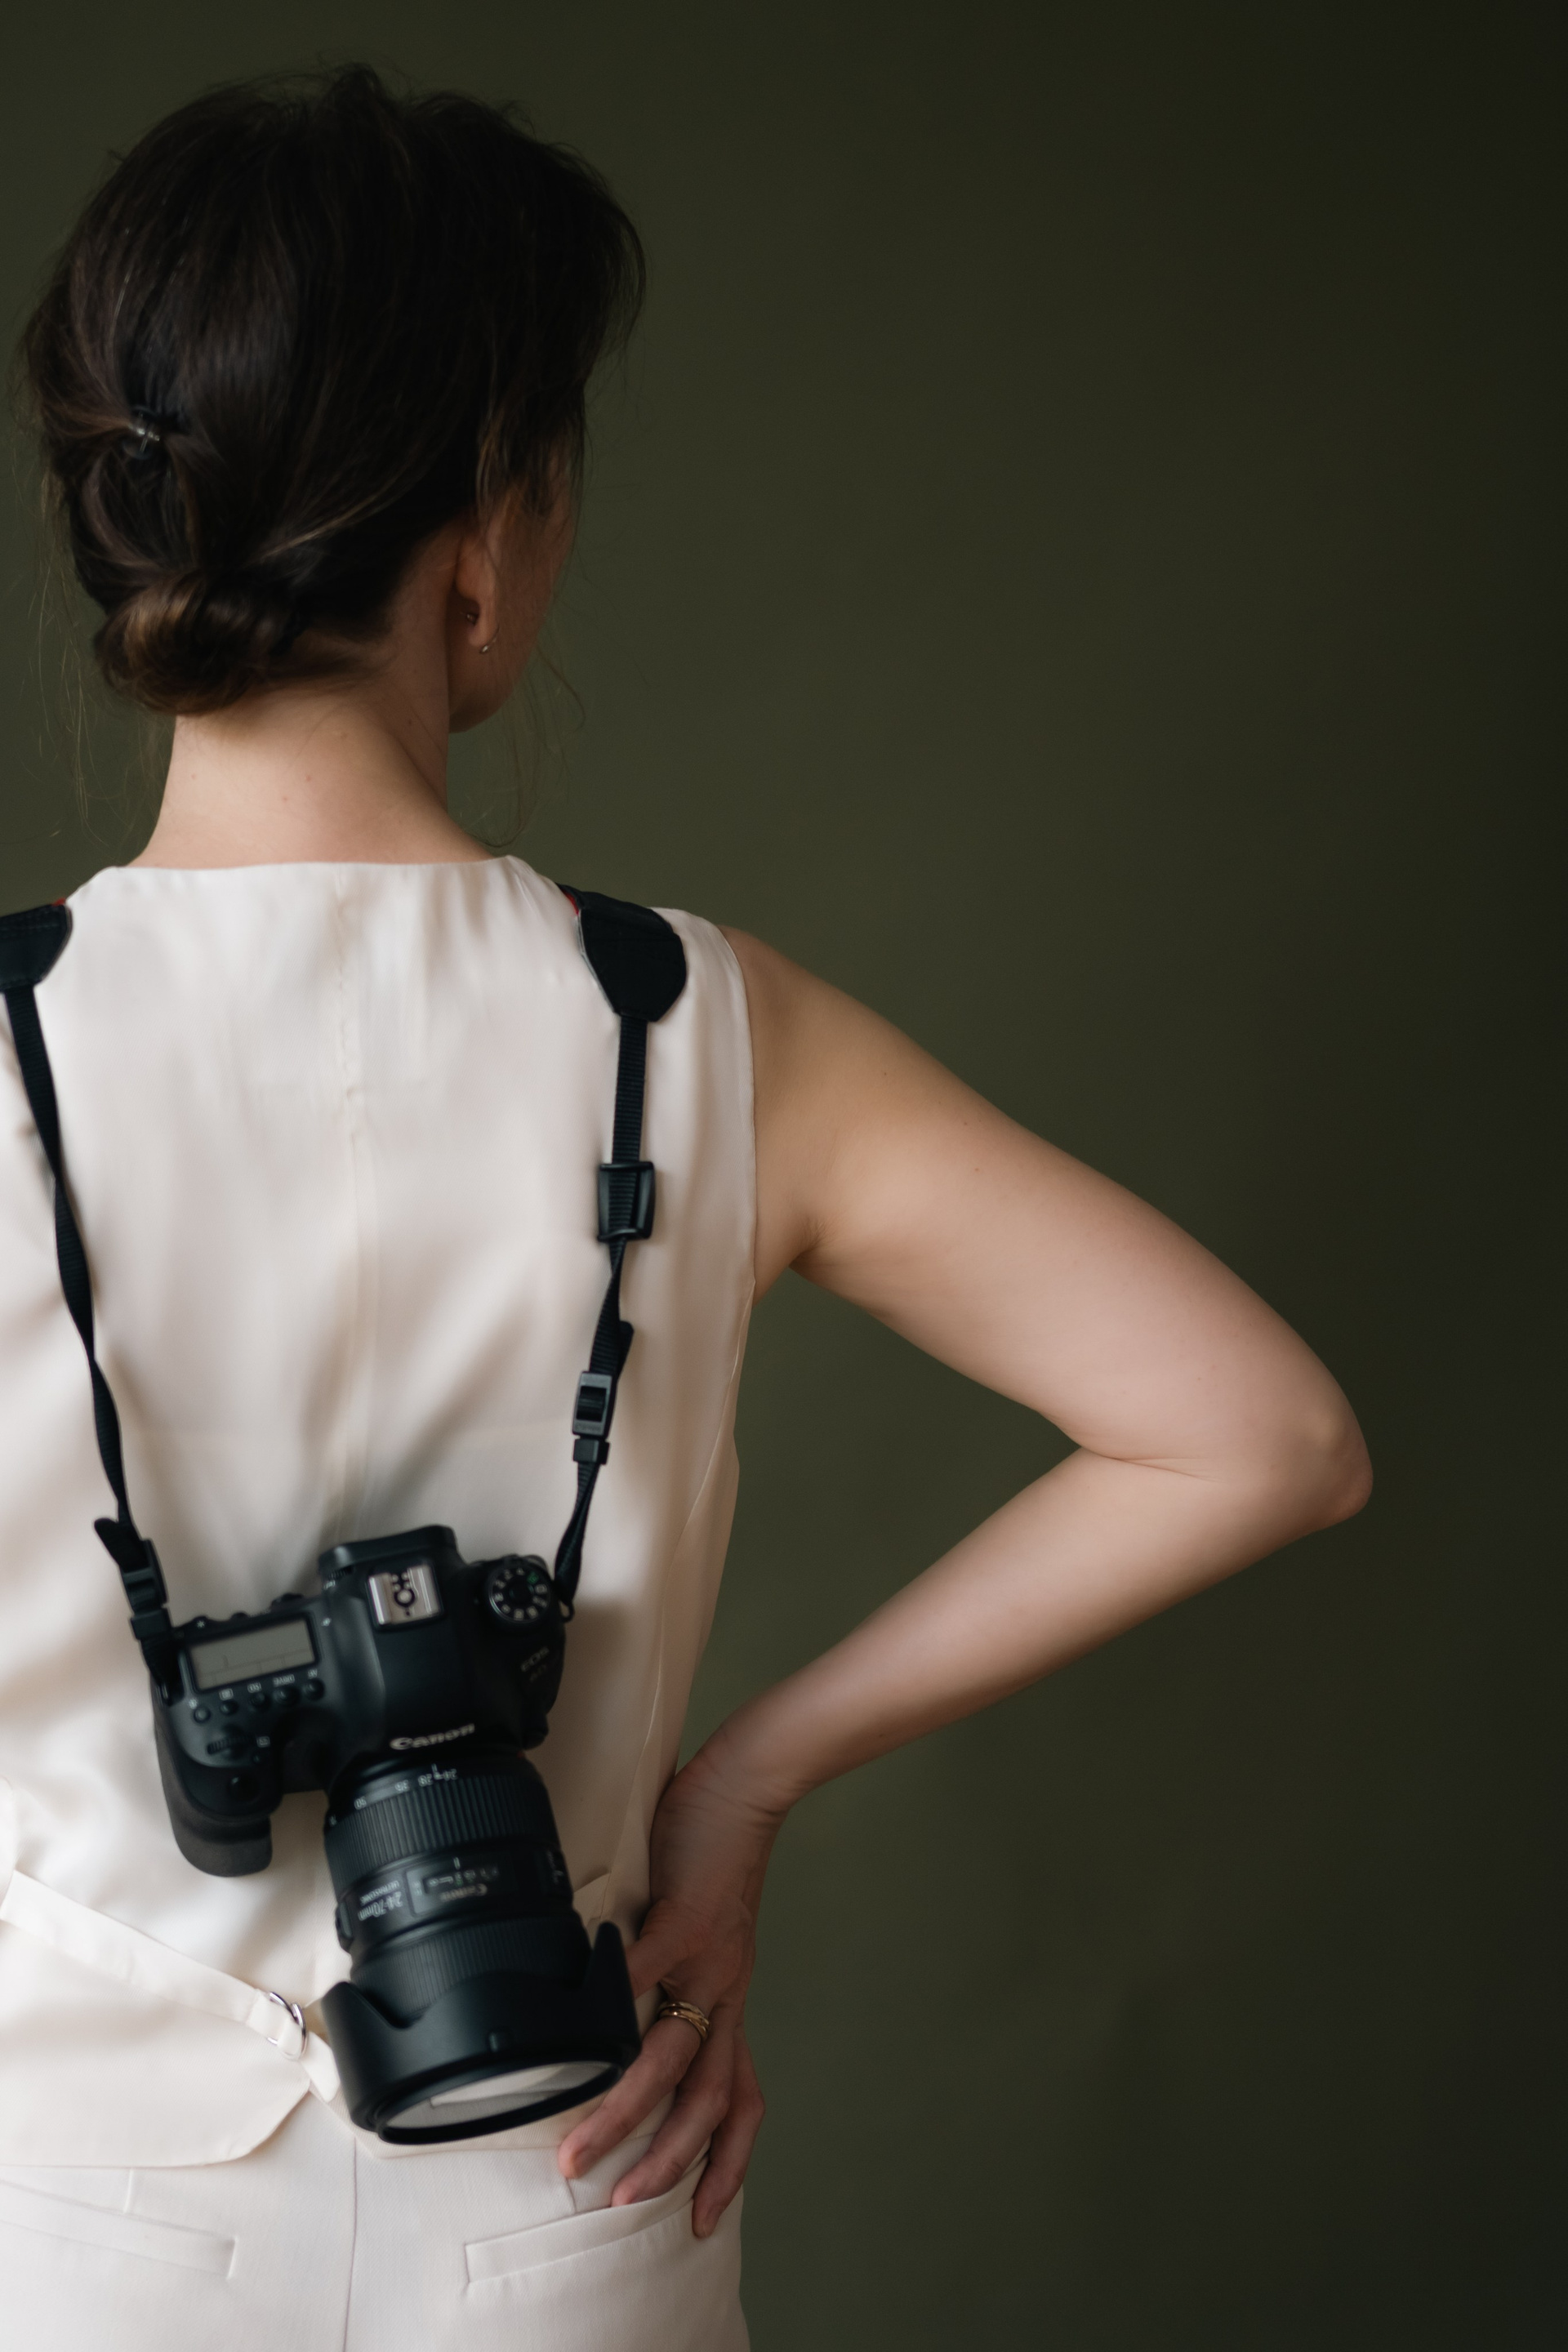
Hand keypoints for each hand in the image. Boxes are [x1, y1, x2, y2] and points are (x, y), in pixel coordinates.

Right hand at [557, 1733, 783, 2235]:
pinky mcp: (687, 1917)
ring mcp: (708, 1959)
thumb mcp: (703, 1933)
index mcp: (729, 2002)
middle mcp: (725, 1992)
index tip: (704, 2220)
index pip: (741, 2101)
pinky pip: (648, 1968)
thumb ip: (666, 1971)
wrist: (746, 1786)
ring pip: (671, 2056)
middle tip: (620, 2203)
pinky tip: (577, 2026)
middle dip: (665, 2161)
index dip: (727, 2164)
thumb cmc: (714, 1853)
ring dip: (626, 2110)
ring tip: (580, 2148)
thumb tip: (611, 1998)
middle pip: (705, 2100)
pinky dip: (613, 1998)